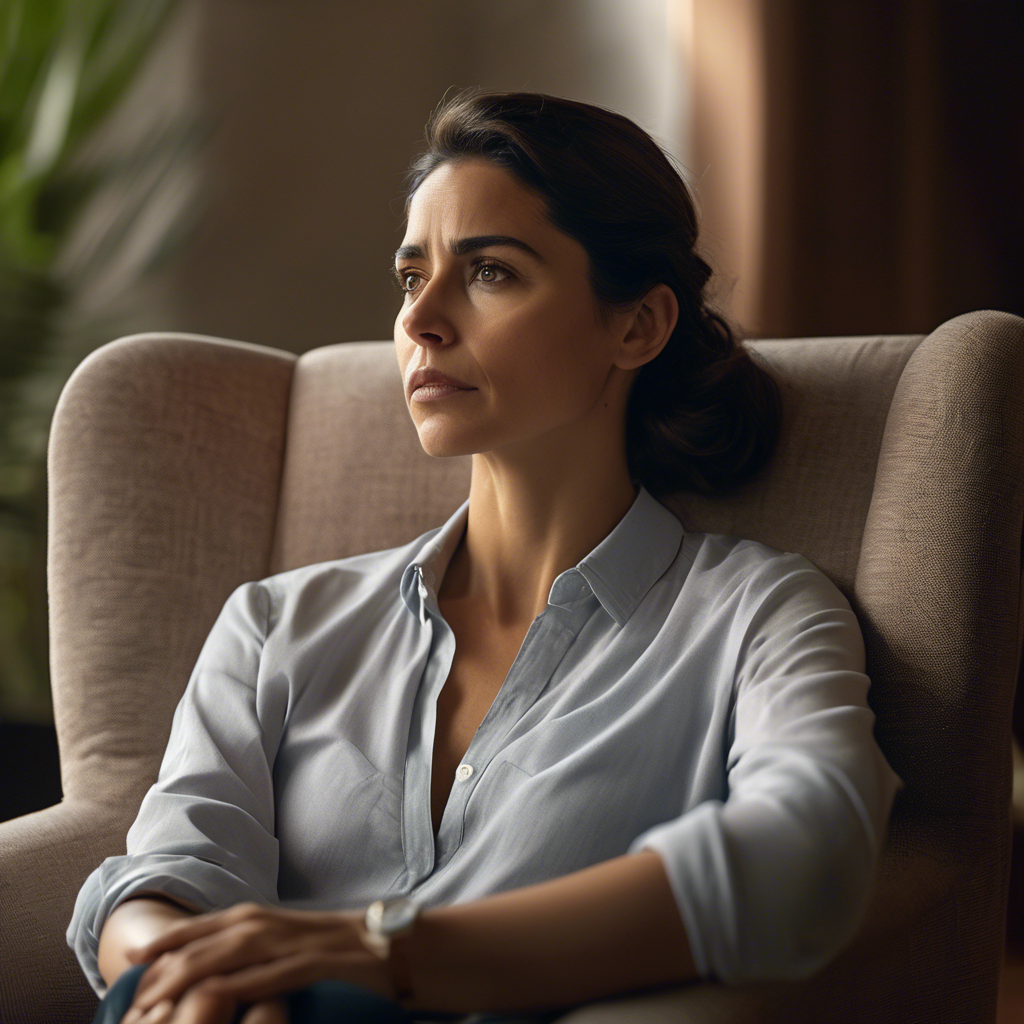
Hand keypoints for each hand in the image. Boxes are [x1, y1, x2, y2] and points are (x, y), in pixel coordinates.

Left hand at [120, 902, 395, 1019]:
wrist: (396, 945)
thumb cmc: (344, 952)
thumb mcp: (292, 947)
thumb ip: (259, 954)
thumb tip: (221, 974)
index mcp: (266, 919)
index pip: (206, 926)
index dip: (168, 941)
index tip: (131, 960)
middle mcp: (274, 925)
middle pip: (209, 938)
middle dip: (167, 960)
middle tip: (130, 985)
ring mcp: (294, 942)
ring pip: (231, 952)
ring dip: (190, 971)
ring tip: (157, 994)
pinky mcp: (315, 964)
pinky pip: (269, 975)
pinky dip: (239, 986)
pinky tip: (216, 997)